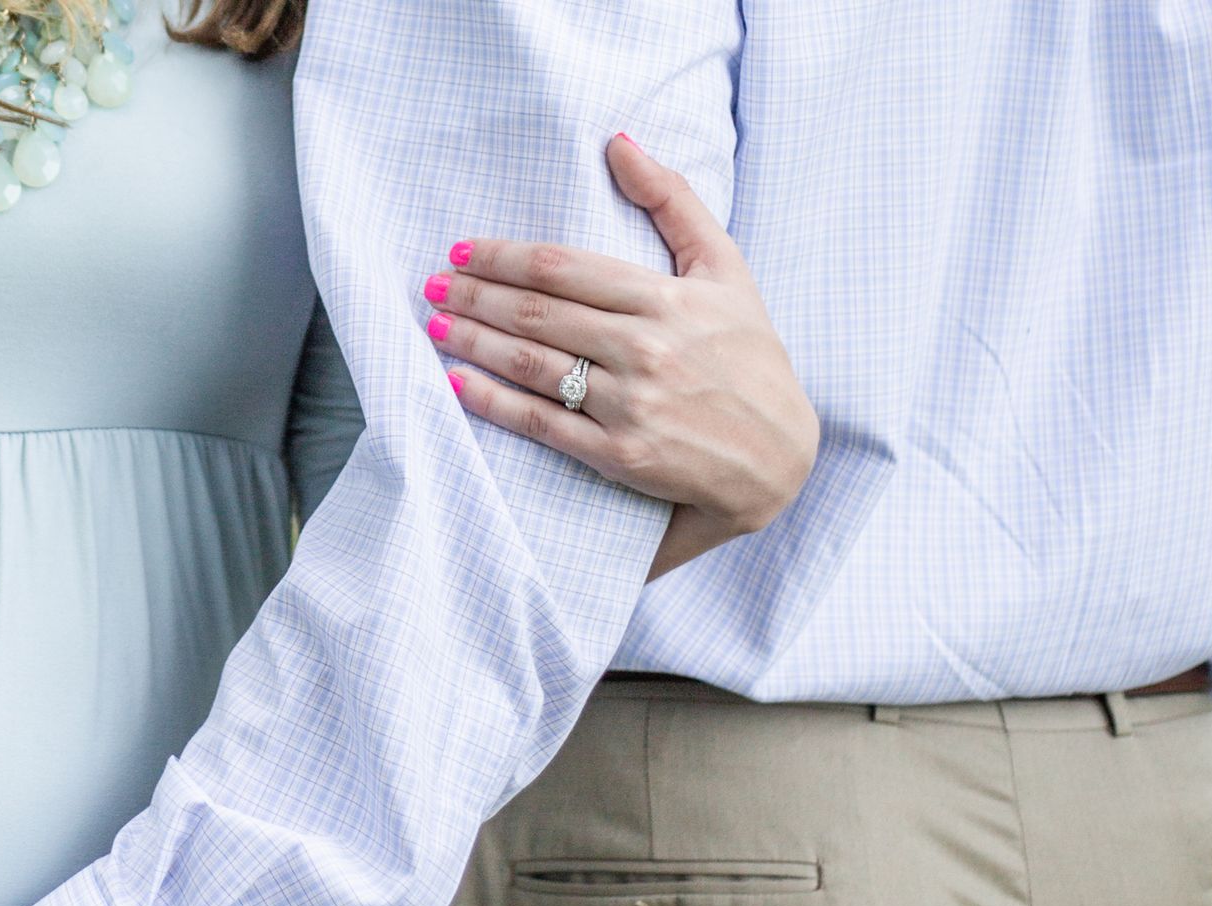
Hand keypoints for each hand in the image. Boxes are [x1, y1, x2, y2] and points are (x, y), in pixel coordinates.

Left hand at [427, 132, 819, 578]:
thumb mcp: (726, 268)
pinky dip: (492, 401)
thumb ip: (674, 201)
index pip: (563, 268)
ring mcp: (632, 404)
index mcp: (666, 298)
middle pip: (536, 312)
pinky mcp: (621, 455)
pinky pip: (541, 422)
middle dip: (475, 295)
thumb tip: (618, 141)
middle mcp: (646, 348)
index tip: (462, 250)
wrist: (780, 457)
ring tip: (433, 322)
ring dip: (473, 340)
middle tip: (431, 283)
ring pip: (531, 363)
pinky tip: (456, 382)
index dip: (503, 256)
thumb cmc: (750, 355)